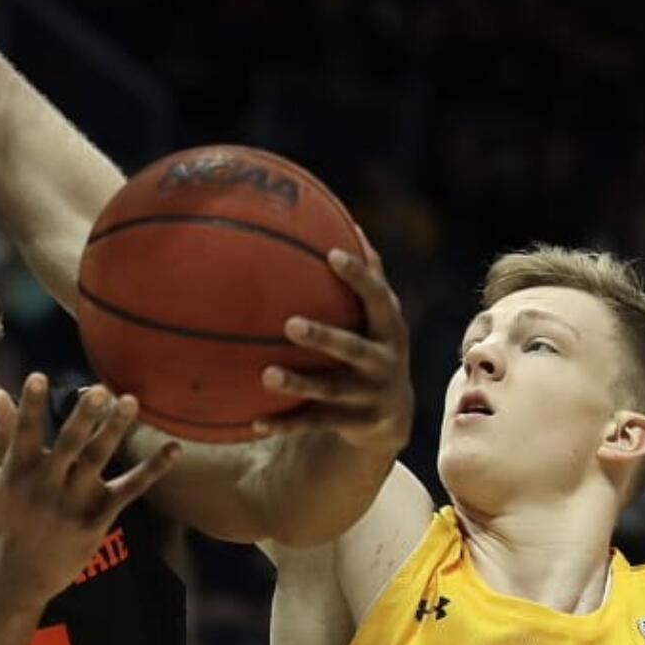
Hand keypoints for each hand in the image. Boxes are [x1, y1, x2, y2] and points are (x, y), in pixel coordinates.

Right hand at [0, 374, 179, 601]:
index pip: (25, 432)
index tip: (39, 376)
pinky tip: (174, 449)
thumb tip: (0, 392)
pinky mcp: (98, 517)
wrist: (21, 574)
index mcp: (20, 470)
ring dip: (116, 430)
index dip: (32, 406)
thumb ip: (4, 434)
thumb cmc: (10, 519)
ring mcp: (74, 501)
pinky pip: (130, 489)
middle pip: (69, 444)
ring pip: (98, 459)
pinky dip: (153, 470)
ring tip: (131, 401)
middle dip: (84, 418)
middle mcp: (47, 483)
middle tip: (100, 391)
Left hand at [255, 234, 412, 451]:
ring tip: (265, 375)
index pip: (375, 297)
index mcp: (388, 328)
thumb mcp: (377, 315)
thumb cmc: (373, 344)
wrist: (391, 415)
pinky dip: (284, 424)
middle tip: (289, 323)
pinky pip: (312, 424)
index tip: (332, 254)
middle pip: (353, 349)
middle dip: (324, 337)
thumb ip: (366, 273)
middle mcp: (383, 362)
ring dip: (298, 383)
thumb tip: (347, 219)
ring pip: (330, 391)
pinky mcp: (350, 425)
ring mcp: (368, 396)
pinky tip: (253, 422)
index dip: (357, 276)